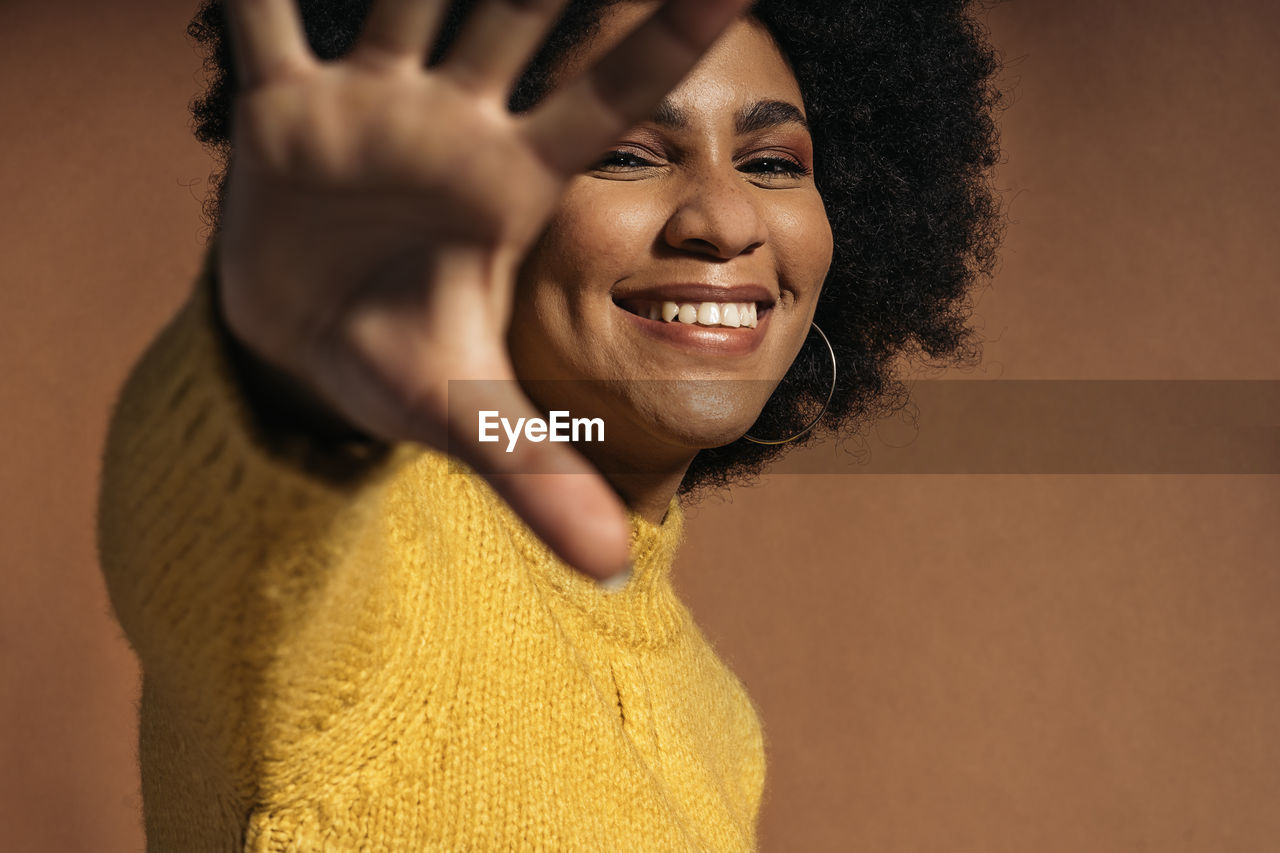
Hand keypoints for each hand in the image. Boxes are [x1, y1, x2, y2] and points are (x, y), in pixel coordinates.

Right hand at [215, 0, 750, 579]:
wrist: (303, 348)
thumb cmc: (400, 366)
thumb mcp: (469, 420)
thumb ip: (541, 480)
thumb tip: (613, 571)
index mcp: (514, 186)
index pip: (606, 100)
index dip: (663, 37)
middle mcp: (453, 128)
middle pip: (518, 17)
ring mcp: (372, 108)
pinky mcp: (286, 111)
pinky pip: (268, 24)